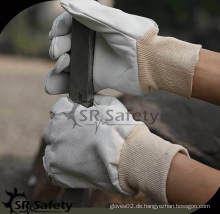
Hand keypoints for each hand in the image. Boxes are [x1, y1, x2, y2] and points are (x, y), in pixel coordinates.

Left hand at [43, 95, 188, 203]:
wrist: (130, 158)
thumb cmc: (121, 130)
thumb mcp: (109, 103)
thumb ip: (92, 99)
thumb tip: (88, 100)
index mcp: (65, 115)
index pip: (59, 109)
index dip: (71, 111)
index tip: (79, 118)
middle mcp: (55, 134)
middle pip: (53, 129)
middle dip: (66, 130)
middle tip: (84, 136)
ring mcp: (54, 156)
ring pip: (52, 149)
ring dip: (63, 148)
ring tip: (83, 151)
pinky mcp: (59, 174)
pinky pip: (52, 167)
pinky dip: (61, 164)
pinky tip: (77, 163)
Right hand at [46, 0, 200, 97]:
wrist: (151, 64)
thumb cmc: (136, 38)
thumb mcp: (112, 21)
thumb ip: (88, 12)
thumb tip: (63, 3)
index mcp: (93, 28)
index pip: (68, 26)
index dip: (58, 29)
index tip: (55, 34)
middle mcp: (92, 45)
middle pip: (66, 46)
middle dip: (58, 48)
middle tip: (61, 54)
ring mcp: (94, 64)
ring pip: (69, 66)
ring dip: (58, 68)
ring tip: (62, 67)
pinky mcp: (98, 80)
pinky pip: (78, 83)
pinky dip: (65, 86)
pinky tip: (52, 87)